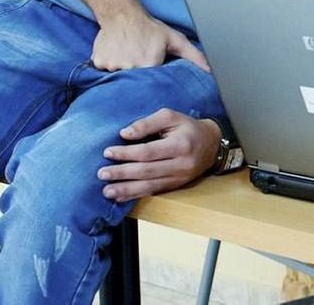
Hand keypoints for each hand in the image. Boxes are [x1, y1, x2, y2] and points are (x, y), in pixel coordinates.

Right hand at [92, 11, 208, 71]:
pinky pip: (105, 72)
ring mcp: (112, 65)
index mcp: (149, 64)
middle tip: (140, 60)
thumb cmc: (150, 27)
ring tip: (129, 56)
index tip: (154, 73)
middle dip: (139, 76)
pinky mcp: (99, 62)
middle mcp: (129, 67)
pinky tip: (118, 54)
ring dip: (124, 70)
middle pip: (136, 81)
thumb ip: (194, 56)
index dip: (154, 79)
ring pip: (119, 78)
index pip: (153, 82)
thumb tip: (210, 70)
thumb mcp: (175, 40)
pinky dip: (111, 66)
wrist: (121, 13)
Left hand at [98, 108, 220, 200]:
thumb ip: (147, 123)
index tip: (107, 152)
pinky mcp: (177, 185)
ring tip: (107, 191)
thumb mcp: (170, 117)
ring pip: (149, 186)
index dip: (126, 153)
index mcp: (180, 145)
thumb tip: (125, 134)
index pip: (148, 152)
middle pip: (146, 171)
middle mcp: (181, 164)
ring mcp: (180, 178)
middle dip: (122, 173)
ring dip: (126, 190)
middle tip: (101, 174)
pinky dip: (135, 195)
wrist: (212, 144)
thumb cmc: (187, 128)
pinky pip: (154, 192)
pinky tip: (121, 197)